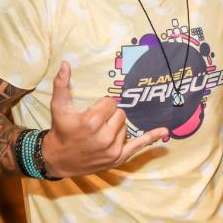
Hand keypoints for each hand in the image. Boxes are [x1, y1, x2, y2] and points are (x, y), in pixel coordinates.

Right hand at [41, 61, 168, 177]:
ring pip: (126, 127)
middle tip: (96, 123)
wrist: (58, 159)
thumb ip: (62, 84)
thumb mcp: (59, 107)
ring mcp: (112, 149)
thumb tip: (66, 63)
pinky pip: (138, 146)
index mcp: (92, 121)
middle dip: (110, 115)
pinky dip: (151, 138)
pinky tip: (164, 131)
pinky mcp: (117, 158)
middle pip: (121, 113)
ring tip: (99, 133)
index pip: (111, 103)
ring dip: (116, 127)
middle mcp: (104, 136)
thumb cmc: (61, 130)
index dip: (102, 105)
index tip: (92, 111)